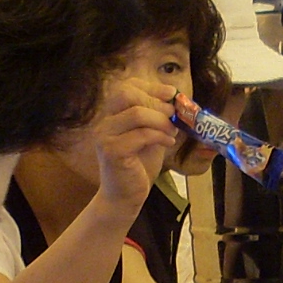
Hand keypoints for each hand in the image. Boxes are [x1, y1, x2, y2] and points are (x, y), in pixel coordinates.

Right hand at [89, 85, 181, 214]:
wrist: (125, 197)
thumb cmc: (138, 165)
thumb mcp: (151, 135)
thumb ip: (157, 118)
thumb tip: (178, 102)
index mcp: (112, 114)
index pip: (127, 86)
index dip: (152, 86)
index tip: (172, 94)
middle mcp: (105, 121)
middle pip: (127, 93)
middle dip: (156, 100)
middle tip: (173, 113)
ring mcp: (105, 136)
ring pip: (136, 113)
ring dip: (161, 119)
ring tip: (173, 130)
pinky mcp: (112, 152)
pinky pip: (141, 135)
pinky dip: (160, 136)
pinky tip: (168, 143)